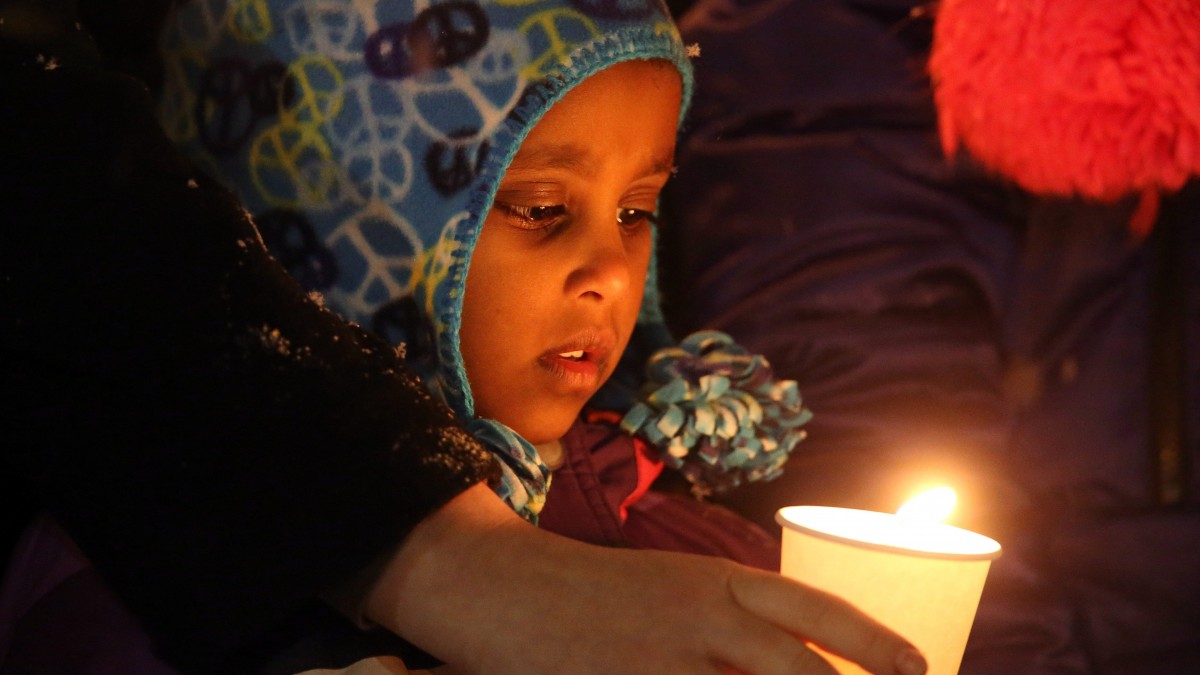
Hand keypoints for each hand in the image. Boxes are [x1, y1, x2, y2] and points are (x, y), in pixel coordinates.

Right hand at [366, 484, 925, 674]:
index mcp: (713, 582)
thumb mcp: (663, 586)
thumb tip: (780, 652)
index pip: (813, 608)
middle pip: (802, 667)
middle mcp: (702, 619)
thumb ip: (720, 616)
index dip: (873, 639)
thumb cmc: (583, 588)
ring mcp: (666, 664)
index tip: (918, 665)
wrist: (497, 587)